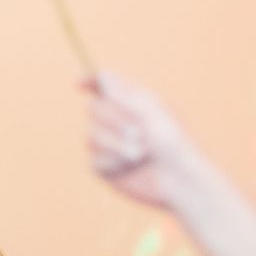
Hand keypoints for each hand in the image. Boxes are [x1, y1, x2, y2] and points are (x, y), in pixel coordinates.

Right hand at [84, 72, 208, 209]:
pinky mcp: (105, 168)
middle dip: (113, 119)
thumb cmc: (173, 143)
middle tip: (138, 132)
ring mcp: (110, 146)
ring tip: (140, 154)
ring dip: (116, 144)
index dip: (89, 83)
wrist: (178, 179)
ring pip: (90, 136)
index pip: (103, 88)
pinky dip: (113, 162)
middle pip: (93, 109)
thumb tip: (103, 75)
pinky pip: (93, 159)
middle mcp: (118, 123)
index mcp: (132, 104)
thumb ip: (123, 94)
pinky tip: (129, 167)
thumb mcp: (150, 112)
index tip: (78, 84)